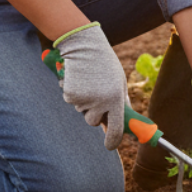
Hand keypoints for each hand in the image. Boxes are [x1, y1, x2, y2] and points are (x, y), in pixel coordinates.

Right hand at [55, 23, 126, 150]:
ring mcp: (84, 99)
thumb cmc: (105, 64)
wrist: (85, 46)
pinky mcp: (70, 95)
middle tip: (97, 95)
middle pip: (95, 122)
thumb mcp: (119, 82)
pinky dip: (75, 95)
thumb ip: (121, 103)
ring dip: (86, 103)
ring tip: (89, 82)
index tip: (110, 146)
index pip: (116, 129)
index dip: (113, 141)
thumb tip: (120, 125)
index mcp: (116, 98)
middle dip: (96, 114)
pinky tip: (79, 79)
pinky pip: (73, 102)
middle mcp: (100, 101)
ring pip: (83, 112)